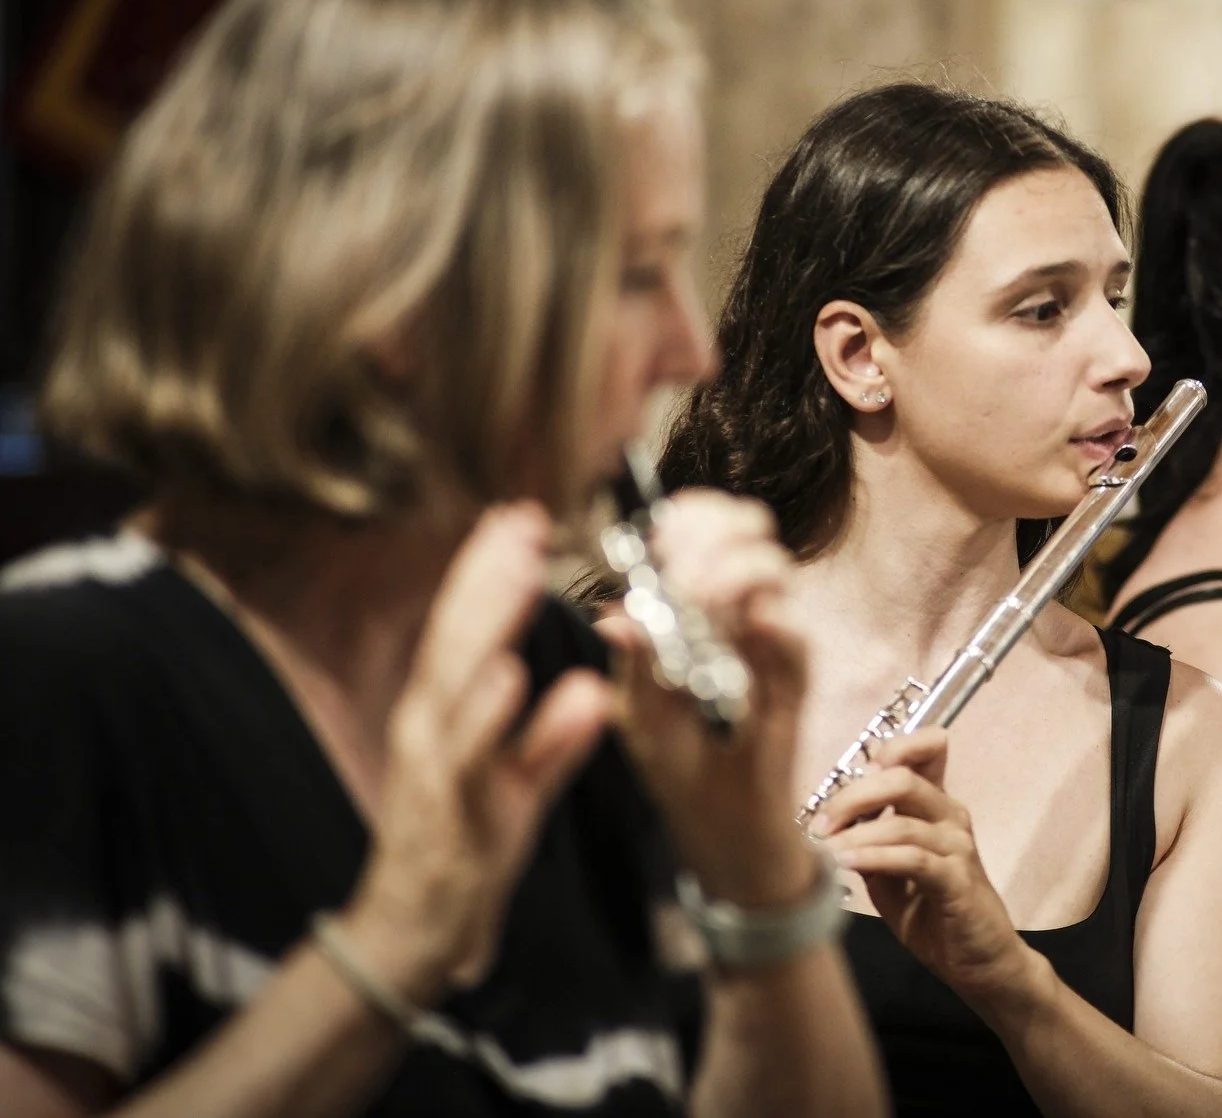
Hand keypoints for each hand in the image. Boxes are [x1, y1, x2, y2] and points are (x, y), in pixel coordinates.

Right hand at [348, 504, 615, 996]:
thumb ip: (548, 731)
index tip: (517, 513)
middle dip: (488, 577)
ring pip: (462, 690)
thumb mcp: (508, 776)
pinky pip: (489, 765)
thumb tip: (587, 681)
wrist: (409, 931)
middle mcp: (429, 730)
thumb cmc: (462, 843)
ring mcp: (441, 771)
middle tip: (523, 518)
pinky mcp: (463, 814)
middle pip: (456, 639)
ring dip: (492, 629)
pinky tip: (534, 681)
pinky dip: (514, 723)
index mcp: (437, 712)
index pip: (459, 627)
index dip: (484, 570)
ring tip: (525, 574)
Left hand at [600, 490, 814, 906]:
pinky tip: (749, 626)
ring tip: (706, 598)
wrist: (727, 841)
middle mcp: (737, 621)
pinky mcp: (791, 687)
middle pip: (748, 533)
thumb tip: (617, 612)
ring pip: (774, 573)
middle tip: (686, 568)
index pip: (706, 531)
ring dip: (739, 572)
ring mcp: (768, 649)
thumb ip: (637, 664)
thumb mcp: (643, 721)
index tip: (664, 532)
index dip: (691, 517)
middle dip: (716, 535)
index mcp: (697, 615)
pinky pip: (794, 642)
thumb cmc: (684, 778)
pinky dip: (773, 625)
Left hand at [811, 729, 1042, 1011]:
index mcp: (936, 807)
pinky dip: (875, 858)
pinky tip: (847, 865)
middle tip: (820, 823)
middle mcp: (950, 816)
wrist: (979, 964)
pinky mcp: (957, 880)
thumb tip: (828, 821)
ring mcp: (958, 846)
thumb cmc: (934, 914)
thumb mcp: (890, 873)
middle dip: (852, 795)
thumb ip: (868, 841)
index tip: (854, 771)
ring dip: (855, 834)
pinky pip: (912, 858)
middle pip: (902, 777)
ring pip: (902, 821)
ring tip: (824, 851)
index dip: (893, 746)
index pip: (928, 748)